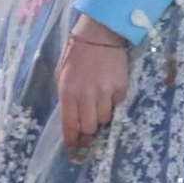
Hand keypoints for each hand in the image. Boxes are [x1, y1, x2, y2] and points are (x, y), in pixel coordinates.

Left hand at [57, 17, 129, 148]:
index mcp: (68, 91)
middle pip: (89, 127)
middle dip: (88, 130)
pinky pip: (118, 106)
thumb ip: (66, 96)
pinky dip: (114, 105)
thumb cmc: (77, 54)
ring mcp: (105, 92)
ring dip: (101, 117)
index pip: (69, 125)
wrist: (100, 34)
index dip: (72, 140)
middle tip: (89, 127)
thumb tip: (72, 117)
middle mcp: (86, 94)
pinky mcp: (121, 87)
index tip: (74, 148)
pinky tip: (110, 94)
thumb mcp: (62, 74)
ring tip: (100, 107)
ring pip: (104, 119)